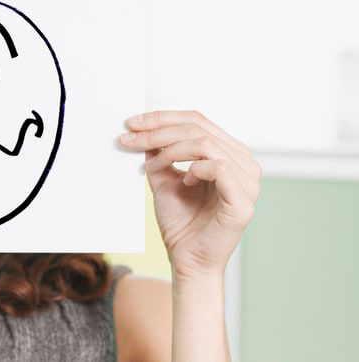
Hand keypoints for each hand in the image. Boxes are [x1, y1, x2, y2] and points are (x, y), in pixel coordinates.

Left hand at [118, 110, 261, 281]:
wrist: (187, 260)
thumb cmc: (180, 222)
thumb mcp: (163, 178)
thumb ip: (159, 153)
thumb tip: (142, 127)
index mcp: (229, 154)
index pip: (197, 121)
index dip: (162, 118)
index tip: (132, 123)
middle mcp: (244, 164)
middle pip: (199, 128)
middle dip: (159, 130)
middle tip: (130, 138)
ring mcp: (248, 182)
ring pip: (206, 144)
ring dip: (172, 150)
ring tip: (156, 166)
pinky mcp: (243, 201)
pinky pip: (219, 167)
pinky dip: (195, 169)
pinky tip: (184, 180)